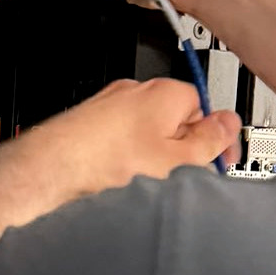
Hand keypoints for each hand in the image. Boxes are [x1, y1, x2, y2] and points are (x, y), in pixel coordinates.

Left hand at [0, 77, 240, 198]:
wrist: (47, 171)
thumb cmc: (103, 162)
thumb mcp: (175, 160)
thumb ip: (208, 141)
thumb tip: (229, 126)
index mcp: (165, 92)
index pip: (206, 108)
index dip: (215, 139)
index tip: (218, 161)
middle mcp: (135, 92)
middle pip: (175, 121)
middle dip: (181, 150)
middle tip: (179, 177)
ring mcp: (108, 108)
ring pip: (146, 134)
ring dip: (151, 158)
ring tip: (143, 182)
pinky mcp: (87, 126)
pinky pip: (118, 142)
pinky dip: (122, 160)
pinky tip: (117, 180)